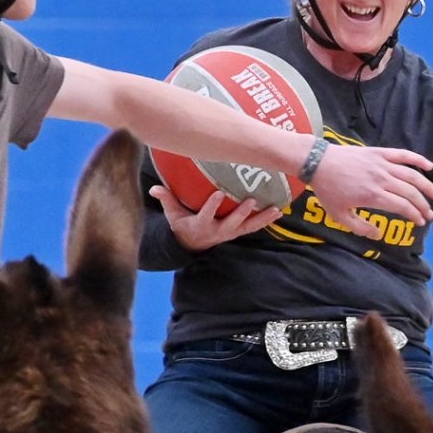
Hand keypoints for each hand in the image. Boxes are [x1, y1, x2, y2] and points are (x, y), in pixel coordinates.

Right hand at [150, 185, 283, 252]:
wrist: (192, 244)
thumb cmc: (182, 224)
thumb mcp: (172, 215)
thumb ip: (166, 199)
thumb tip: (153, 188)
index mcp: (200, 225)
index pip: (206, 215)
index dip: (212, 206)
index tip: (219, 194)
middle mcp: (217, 231)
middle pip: (231, 223)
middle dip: (241, 213)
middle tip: (251, 201)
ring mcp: (229, 232)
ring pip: (247, 227)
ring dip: (261, 218)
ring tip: (275, 210)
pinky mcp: (237, 232)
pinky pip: (253, 227)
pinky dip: (265, 220)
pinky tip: (278, 211)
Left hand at [308, 144, 432, 240]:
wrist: (317, 162)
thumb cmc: (327, 190)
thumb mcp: (338, 215)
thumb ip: (359, 227)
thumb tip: (378, 235)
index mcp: (373, 196)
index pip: (402, 207)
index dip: (414, 215)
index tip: (420, 222)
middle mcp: (381, 180)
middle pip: (410, 193)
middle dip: (422, 205)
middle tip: (428, 214)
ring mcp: (382, 164)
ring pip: (411, 175)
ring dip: (426, 186)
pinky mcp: (379, 152)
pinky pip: (403, 155)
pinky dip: (417, 159)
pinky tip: (429, 166)